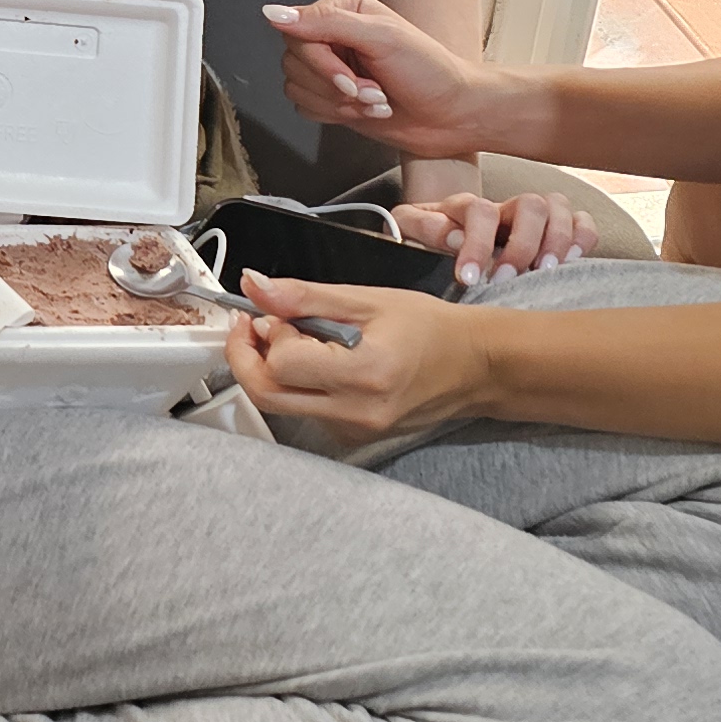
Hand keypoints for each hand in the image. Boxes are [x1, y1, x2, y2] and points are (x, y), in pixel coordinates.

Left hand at [223, 274, 490, 444]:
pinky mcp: (352, 436)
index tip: (271, 311)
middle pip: (268, 396)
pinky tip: (316, 359)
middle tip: (254, 324)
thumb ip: (304, 296)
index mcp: (364, 374)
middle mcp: (356, 412)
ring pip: (282, 405)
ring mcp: (353, 430)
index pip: (283, 364)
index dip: (267, 334)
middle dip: (247, 357)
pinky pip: (304, 411)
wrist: (473, 366)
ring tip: (294, 337)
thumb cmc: (429, 328)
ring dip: (272, 369)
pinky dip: (296, 383)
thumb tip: (254, 285)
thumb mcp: (366, 299)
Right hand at [265, 0, 515, 156]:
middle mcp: (332, 34)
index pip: (298, 34)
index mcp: (343, 9)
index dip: (321, 64)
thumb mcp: (382, 38)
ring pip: (297, 88)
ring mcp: (331, 67)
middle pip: (294, 63)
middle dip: (336, 87)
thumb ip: (326, 23)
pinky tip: (367, 111)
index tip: (351, 80)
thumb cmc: (432, 72)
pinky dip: (336, 116)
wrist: (452, 116)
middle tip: (371, 91)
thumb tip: (275, 13)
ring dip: (340, 105)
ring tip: (375, 100)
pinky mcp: (331, 97)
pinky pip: (305, 108)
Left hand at [391, 188, 597, 288]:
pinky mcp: (556, 228)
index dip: (476, 243)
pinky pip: (581, 220)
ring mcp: (533, 214)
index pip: (479, 211)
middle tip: (508, 278)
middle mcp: (505, 206)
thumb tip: (453, 236)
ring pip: (557, 206)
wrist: (446, 229)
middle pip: (530, 204)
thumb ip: (422, 227)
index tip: (469, 278)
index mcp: (468, 206)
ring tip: (545, 272)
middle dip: (522, 244)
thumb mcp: (413, 229)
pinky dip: (582, 236)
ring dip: (556, 239)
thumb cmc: (431, 236)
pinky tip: (571, 260)